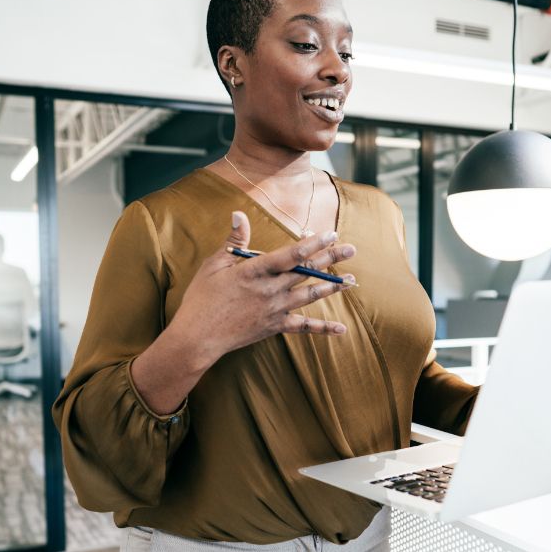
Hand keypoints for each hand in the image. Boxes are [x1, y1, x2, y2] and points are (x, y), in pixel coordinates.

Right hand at [167, 210, 356, 368]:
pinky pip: (303, 327)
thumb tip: (240, 214)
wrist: (198, 337)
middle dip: (330, 258)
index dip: (312, 243)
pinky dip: (323, 328)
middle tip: (352, 248)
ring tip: (352, 280)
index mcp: (255, 271)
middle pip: (305, 271)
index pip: (291, 254)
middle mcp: (269, 290)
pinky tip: (342, 329)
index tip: (330, 233)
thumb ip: (234, 241)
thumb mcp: (214, 265)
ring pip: (309, 296)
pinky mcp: (274, 326)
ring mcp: (274, 310)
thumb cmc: (202, 298)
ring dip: (332, 287)